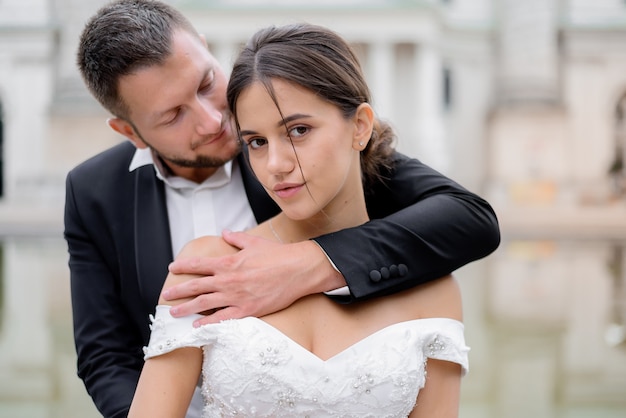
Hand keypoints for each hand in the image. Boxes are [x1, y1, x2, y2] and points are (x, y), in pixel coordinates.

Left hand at [163, 230, 344, 325]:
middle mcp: (228, 280)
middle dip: (178, 291)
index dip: (184, 266)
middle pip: (196, 286)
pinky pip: (222, 319)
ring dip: (186, 309)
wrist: (298, 270)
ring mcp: (236, 297)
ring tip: (174, 313)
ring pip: (204, 304)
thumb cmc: (278, 255)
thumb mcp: (255, 242)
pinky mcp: (247, 310)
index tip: (172, 268)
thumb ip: (237, 238)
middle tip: (166, 295)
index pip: (199, 265)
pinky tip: (197, 327)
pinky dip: (207, 323)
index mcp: (229, 262)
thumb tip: (226, 232)